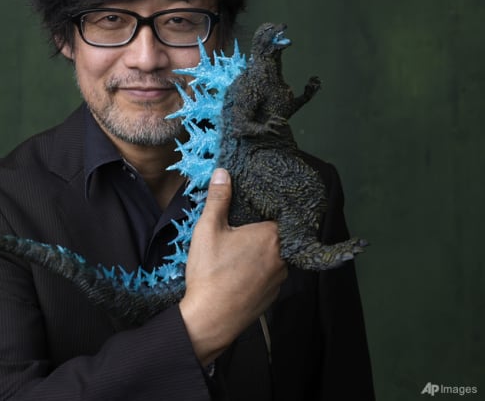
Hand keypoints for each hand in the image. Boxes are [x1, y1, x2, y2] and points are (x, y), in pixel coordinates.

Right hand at [179, 168, 286, 364]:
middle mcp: (283, 256)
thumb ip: (218, 199)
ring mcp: (280, 278)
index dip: (262, 211)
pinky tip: (238, 273)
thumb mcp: (208, 229)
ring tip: (235, 254)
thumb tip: (223, 172)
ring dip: (259, 254)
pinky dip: (257, 272)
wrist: (211, 319)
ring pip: (273, 256)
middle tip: (237, 232)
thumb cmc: (210, 272)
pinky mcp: (273, 295)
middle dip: (258, 233)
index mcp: (271, 235)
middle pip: (275, 235)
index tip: (250, 211)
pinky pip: (269, 275)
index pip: (276, 214)